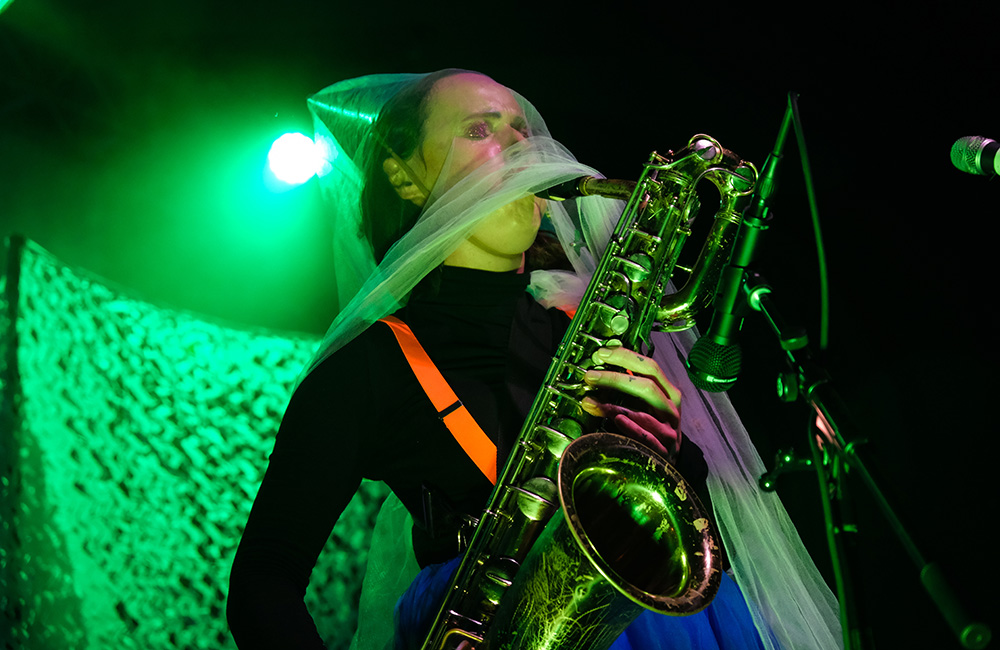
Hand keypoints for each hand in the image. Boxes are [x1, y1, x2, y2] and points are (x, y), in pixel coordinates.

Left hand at [581, 346, 682, 462]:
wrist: (667, 460)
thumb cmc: (654, 426)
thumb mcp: (649, 403)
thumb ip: (632, 384)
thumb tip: (604, 362)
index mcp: (668, 392)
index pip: (650, 368)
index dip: (626, 357)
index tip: (602, 353)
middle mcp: (670, 409)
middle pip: (647, 387)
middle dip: (615, 378)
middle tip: (590, 376)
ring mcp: (667, 430)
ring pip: (642, 413)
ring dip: (612, 406)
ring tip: (589, 401)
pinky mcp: (661, 450)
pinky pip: (646, 437)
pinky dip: (631, 428)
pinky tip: (616, 420)